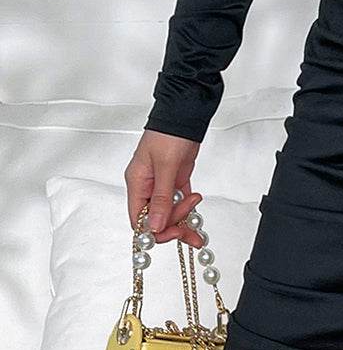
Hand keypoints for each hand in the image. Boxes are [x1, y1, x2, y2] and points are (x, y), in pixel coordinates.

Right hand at [124, 130, 204, 244]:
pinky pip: (179, 202)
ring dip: (183, 222)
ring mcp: (162, 184)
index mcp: (137, 183)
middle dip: (173, 227)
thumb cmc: (169, 133)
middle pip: (156, 218)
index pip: (138, 219)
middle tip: (190, 233)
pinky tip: (197, 218)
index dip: (154, 231)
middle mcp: (147, 186)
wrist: (184, 115)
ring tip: (198, 232)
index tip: (172, 234)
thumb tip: (155, 225)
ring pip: (169, 212)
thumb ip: (161, 198)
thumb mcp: (165, 166)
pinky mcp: (176, 180)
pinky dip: (188, 211)